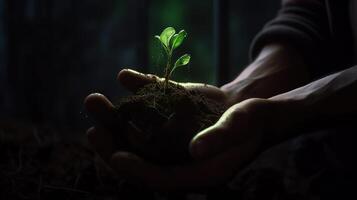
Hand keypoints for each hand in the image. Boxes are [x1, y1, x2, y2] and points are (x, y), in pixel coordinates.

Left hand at [86, 73, 280, 189]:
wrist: (250, 108)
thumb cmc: (252, 121)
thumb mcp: (242, 127)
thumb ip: (220, 139)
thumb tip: (195, 150)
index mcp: (196, 171)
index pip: (162, 179)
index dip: (139, 171)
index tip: (116, 158)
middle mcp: (178, 158)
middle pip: (140, 156)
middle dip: (114, 145)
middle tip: (93, 132)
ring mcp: (170, 137)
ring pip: (136, 131)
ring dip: (114, 118)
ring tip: (92, 101)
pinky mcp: (170, 116)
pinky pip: (149, 106)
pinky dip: (137, 90)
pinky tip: (125, 75)